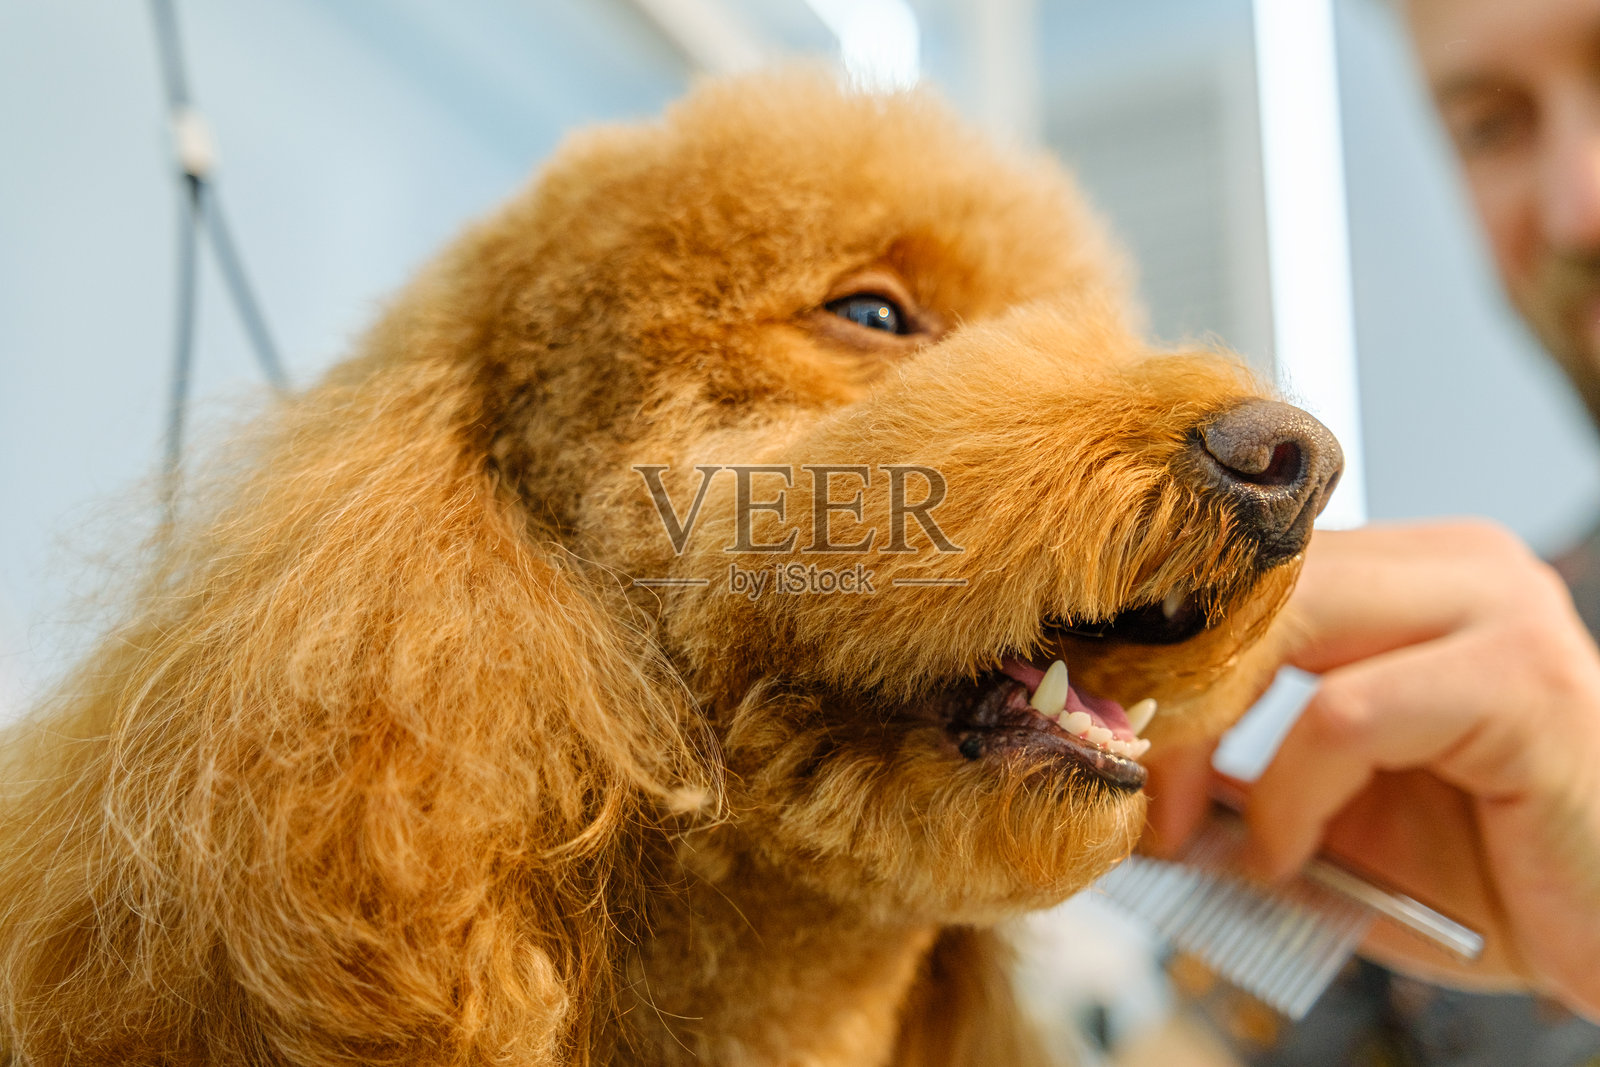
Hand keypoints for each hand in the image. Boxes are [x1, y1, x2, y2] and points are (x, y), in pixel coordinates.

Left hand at [1145, 521, 1599, 1019]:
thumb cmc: (1472, 872)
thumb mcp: (1317, 808)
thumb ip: (1223, 771)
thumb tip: (1098, 752)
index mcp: (1405, 572)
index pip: (1240, 568)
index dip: (1151, 642)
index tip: (1087, 719)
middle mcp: (1454, 565)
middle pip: (1250, 582)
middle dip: (1162, 684)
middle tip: (1117, 777)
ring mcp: (1496, 609)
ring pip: (1284, 624)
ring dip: (1205, 735)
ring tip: (1184, 826)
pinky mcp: (1519, 682)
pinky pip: (1344, 715)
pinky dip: (1286, 792)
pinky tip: (1284, 853)